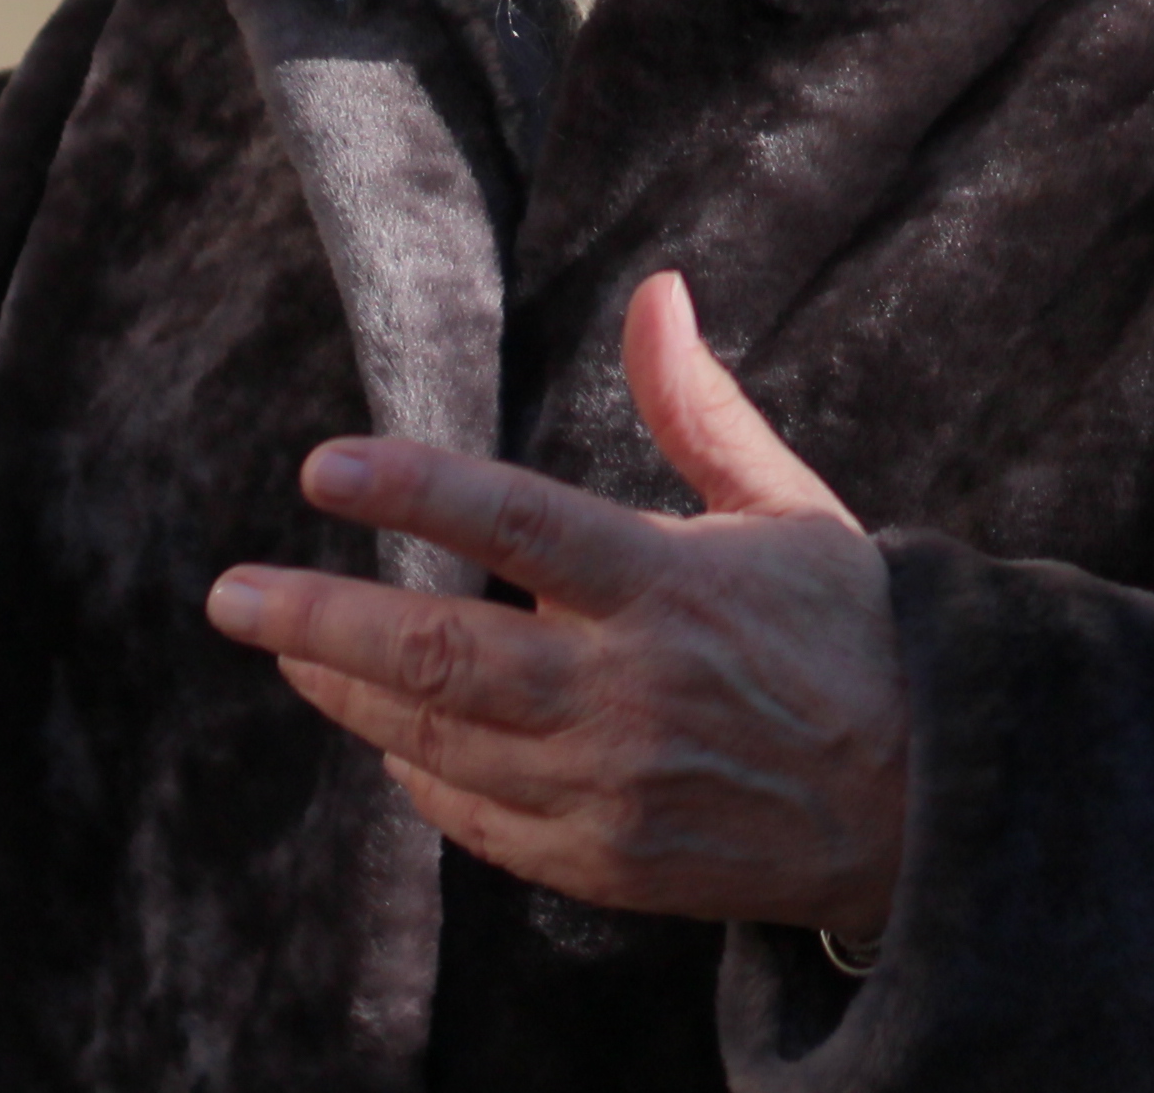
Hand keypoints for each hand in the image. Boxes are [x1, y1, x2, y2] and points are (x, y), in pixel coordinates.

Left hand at [207, 271, 907, 937]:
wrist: (923, 805)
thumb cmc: (848, 633)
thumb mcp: (789, 506)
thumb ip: (698, 408)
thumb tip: (657, 290)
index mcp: (675, 587)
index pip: (519, 525)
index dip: (416, 491)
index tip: (322, 468)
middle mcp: (630, 691)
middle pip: (437, 653)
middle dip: (316, 619)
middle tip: (230, 593)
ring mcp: (610, 789)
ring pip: (433, 739)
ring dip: (345, 689)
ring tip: (287, 647)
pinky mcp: (602, 862)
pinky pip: (473, 818)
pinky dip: (417, 773)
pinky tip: (388, 734)